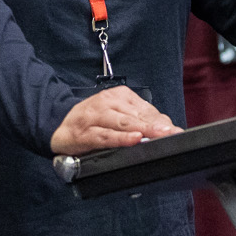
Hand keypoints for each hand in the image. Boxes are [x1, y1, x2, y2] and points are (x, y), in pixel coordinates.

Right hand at [51, 86, 181, 155]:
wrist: (60, 126)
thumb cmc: (93, 122)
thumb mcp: (117, 116)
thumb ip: (140, 120)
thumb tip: (166, 128)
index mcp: (118, 96)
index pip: (145, 108)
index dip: (161, 121)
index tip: (176, 131)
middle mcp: (106, 102)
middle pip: (136, 115)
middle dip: (156, 126)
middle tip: (172, 134)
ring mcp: (94, 116)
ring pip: (122, 123)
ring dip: (142, 130)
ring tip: (158, 135)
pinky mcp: (85, 132)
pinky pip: (105, 136)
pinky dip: (120, 138)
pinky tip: (134, 140)